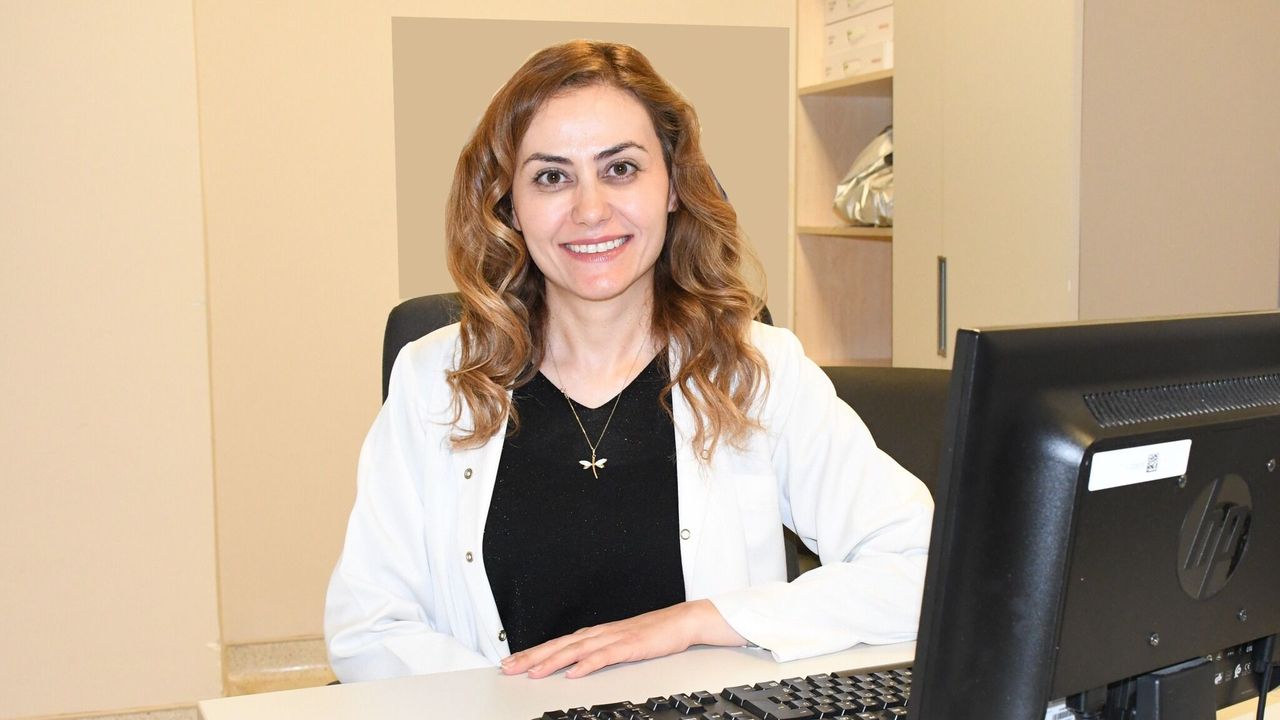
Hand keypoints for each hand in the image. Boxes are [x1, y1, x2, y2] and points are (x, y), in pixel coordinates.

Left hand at [500, 599, 745, 678]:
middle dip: (533, 657)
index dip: (533, 652)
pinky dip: (588, 664)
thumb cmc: (653, 633)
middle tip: (509, 667)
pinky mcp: (631, 645)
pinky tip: (574, 673)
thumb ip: (597, 652)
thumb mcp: (619, 644)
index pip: (558, 643)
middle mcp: (600, 633)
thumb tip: (574, 666)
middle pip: (560, 645)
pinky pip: (605, 656)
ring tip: (533, 672)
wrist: (683, 621)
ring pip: (577, 650)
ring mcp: (615, 638)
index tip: (512, 662)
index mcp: (596, 634)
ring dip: (553, 661)